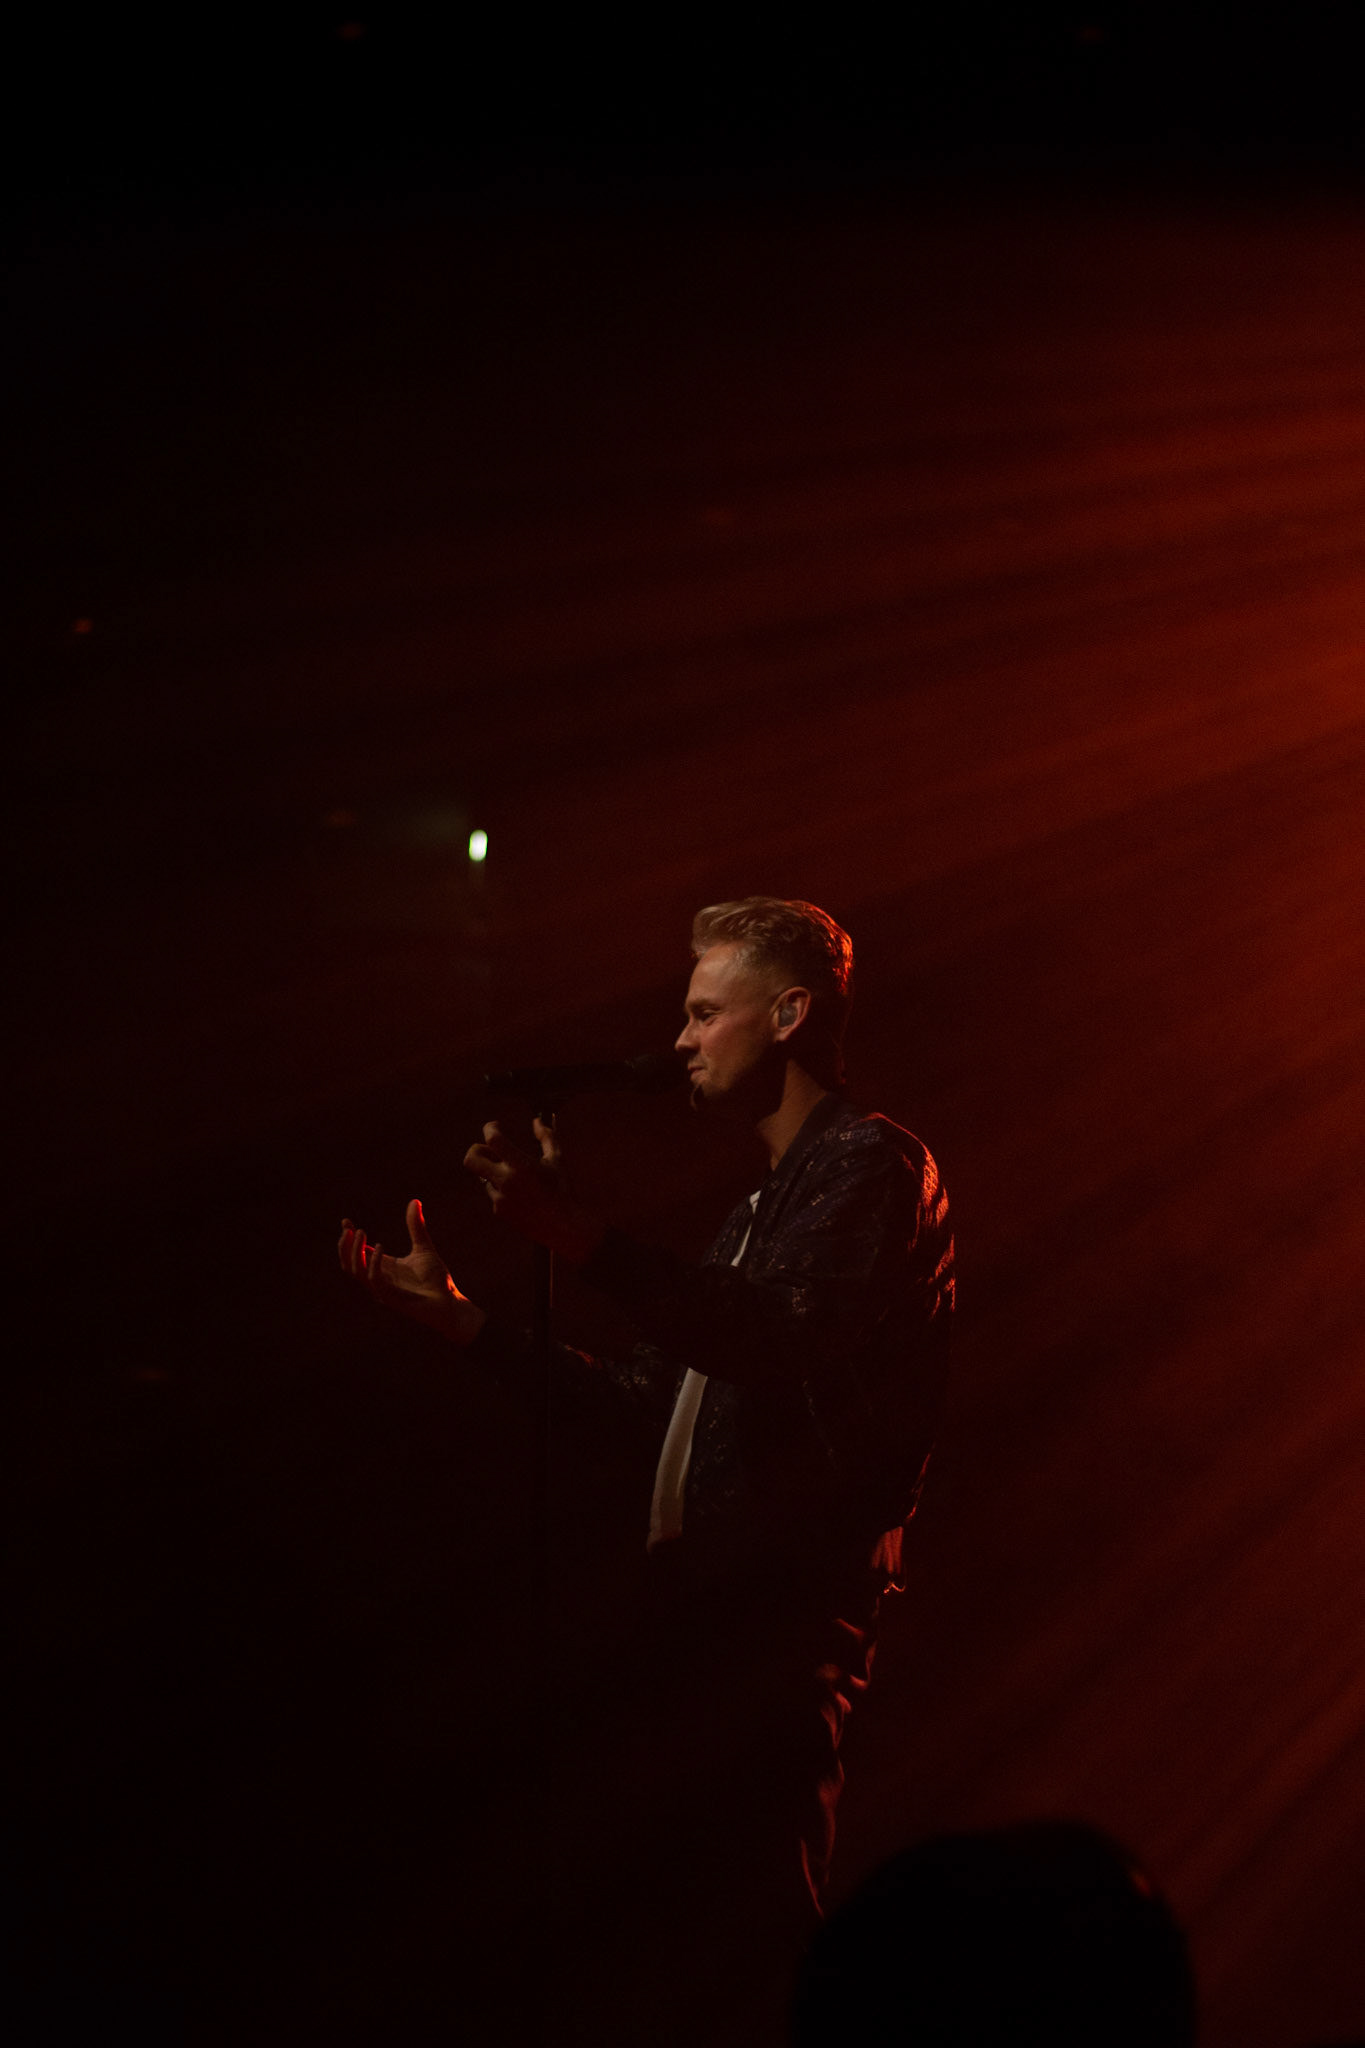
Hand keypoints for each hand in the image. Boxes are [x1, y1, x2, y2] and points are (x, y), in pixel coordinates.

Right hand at [338, 1198, 485, 1345]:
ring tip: (361, 1232)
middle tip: (349, 1228)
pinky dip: (373, 1263)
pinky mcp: (391, 1298)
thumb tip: (414, 1201)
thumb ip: (415, 1227)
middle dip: (345, 1246)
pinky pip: (374, 1280)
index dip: (348, 1238)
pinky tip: (379, 1247)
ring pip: (356, 1272)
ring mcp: (383, 1290)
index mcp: (383, 1268)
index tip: (346, 1221)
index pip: (358, 1253)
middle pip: (349, 1264)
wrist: (449, 1302)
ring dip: (355, 1252)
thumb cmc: (436, 1280)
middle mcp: (379, 1279)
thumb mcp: (423, 1248)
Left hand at [463, 1118, 603, 1262]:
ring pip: (483, 1176)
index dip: (490, 1128)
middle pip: (471, 1159)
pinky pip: (494, 1193)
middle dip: (476, 1150)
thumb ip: (547, 1137)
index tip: (495, 1127)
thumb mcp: (557, 1160)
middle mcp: (506, 1180)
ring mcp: (500, 1197)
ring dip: (494, 1171)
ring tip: (517, 1177)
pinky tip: (521, 1195)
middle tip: (489, 1150)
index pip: (493, 1139)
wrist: (563, 1226)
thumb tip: (537, 1121)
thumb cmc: (563, 1190)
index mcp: (521, 1165)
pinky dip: (502, 1189)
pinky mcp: (499, 1210)